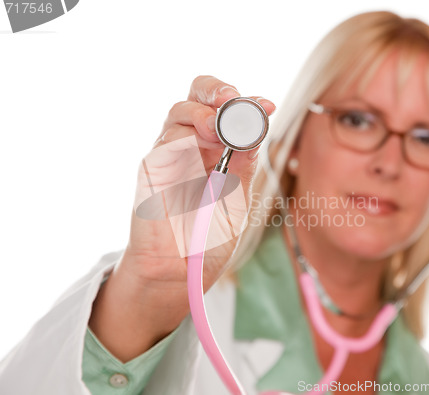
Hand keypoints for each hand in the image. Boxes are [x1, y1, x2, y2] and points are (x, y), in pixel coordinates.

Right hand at [88, 76, 274, 360]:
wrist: (180, 271)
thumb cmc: (208, 238)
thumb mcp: (237, 199)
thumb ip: (244, 165)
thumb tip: (257, 130)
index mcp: (217, 151)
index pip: (228, 113)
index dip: (246, 104)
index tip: (266, 105)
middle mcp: (193, 147)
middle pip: (197, 98)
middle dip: (216, 90)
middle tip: (232, 98)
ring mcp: (171, 155)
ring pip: (179, 111)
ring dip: (202, 111)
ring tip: (218, 126)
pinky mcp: (152, 168)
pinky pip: (166, 140)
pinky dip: (185, 135)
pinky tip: (201, 144)